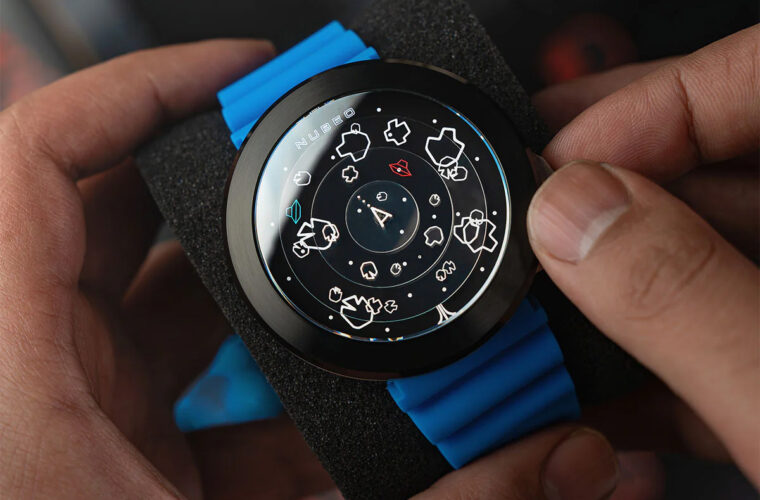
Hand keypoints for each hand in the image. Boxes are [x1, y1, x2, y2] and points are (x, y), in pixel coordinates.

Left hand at [0, 41, 335, 498]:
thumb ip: (366, 497)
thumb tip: (502, 470)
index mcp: (10, 373)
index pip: (38, 155)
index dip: (141, 86)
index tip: (245, 72)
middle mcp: (37, 369)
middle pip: (125, 207)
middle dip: (233, 177)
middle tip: (318, 169)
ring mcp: (81, 400)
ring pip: (170, 289)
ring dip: (257, 281)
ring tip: (338, 280)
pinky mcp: (119, 436)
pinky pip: (191, 372)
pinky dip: (262, 381)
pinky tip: (325, 410)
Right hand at [416, 25, 757, 499]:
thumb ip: (684, 303)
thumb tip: (571, 215)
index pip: (755, 82)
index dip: (649, 103)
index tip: (556, 155)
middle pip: (702, 176)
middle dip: (596, 208)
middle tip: (515, 232)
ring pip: (688, 265)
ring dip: (601, 299)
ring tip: (527, 320)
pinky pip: (702, 341)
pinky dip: (639, 367)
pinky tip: (588, 392)